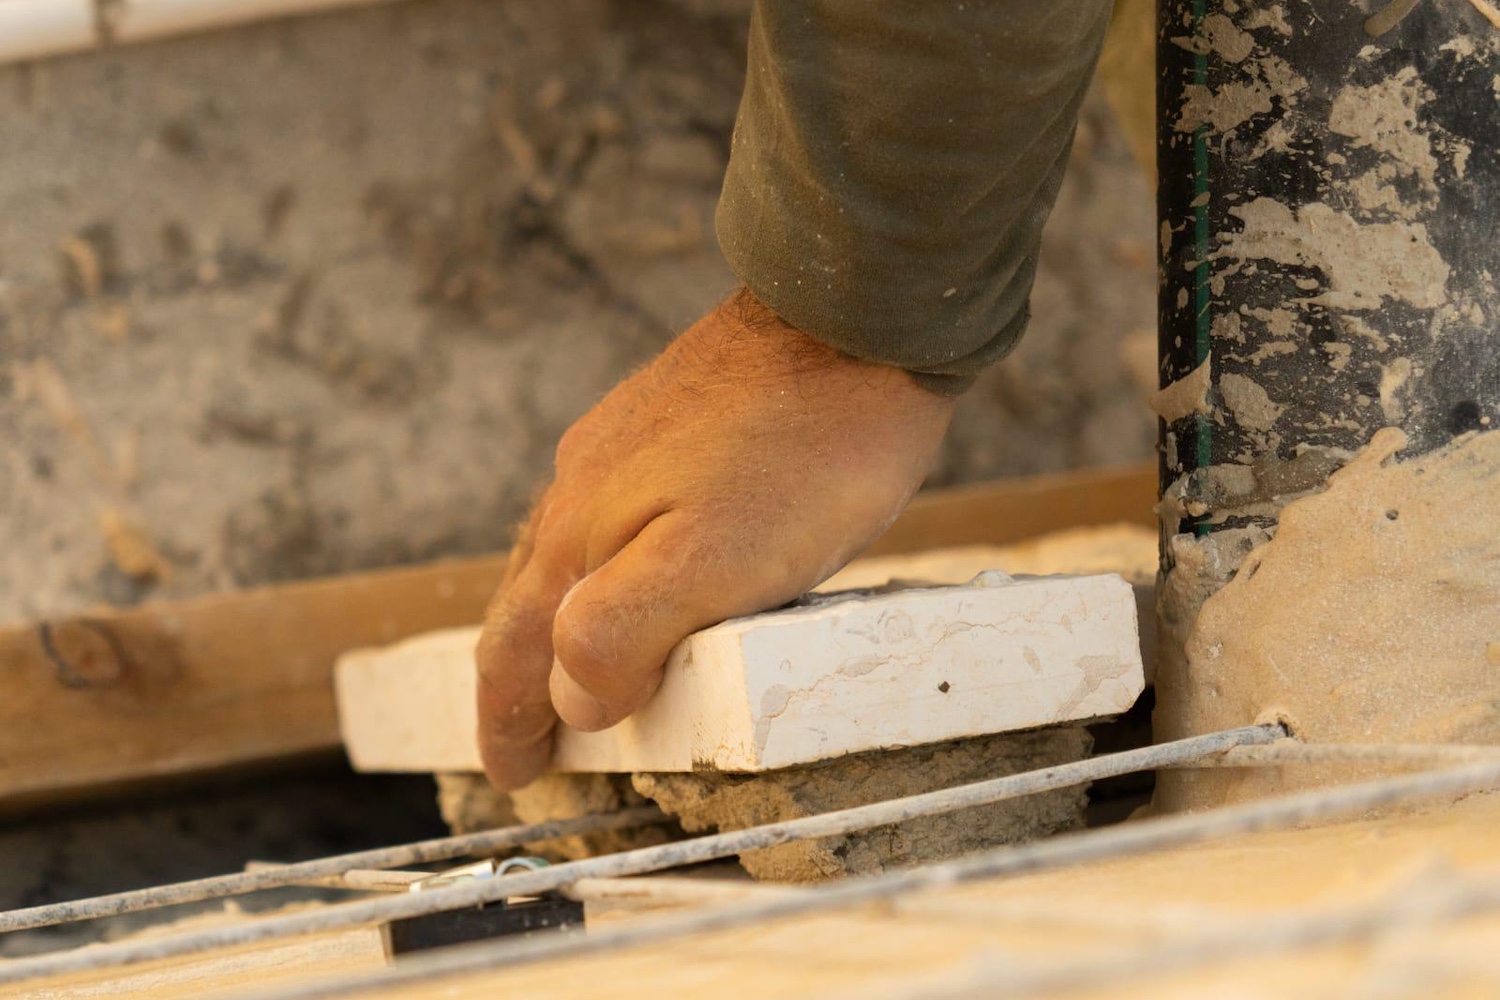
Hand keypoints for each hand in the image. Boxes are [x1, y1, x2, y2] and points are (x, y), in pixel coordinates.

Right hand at [475, 288, 954, 789]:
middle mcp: (581, 485)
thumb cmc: (801, 450)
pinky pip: (611, 512)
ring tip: (571, 668)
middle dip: (520, 680)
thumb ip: (621, 634)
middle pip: (525, 601)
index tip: (513, 773)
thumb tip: (572, 696)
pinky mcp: (666, 416)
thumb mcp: (711, 565)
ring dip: (556, 621)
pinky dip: (603, 566)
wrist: (853, 315)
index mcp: (581, 534)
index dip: (509, 722)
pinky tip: (637, 566)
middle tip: (527, 740)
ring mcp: (620, 445)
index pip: (516, 651)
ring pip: (566, 554)